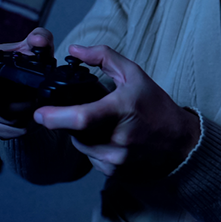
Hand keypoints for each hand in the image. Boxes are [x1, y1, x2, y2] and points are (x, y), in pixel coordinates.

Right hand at [0, 28, 54, 139]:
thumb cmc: (21, 60)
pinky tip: (32, 117)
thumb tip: (39, 40)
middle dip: (15, 102)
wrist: (26, 83)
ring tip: (37, 104)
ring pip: (0, 119)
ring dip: (22, 114)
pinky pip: (6, 131)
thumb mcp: (31, 47)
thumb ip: (38, 38)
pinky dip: (23, 126)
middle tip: (35, 97)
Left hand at [34, 44, 200, 179]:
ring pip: (80, 145)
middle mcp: (117, 138)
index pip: (80, 118)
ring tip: (106, 125)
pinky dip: (95, 148)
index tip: (40, 112)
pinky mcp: (113, 171)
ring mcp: (115, 158)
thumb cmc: (157, 107)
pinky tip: (113, 140)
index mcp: (121, 109)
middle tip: (88, 112)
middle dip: (72, 121)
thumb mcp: (135, 75)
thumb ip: (103, 57)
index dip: (55, 117)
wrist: (180, 143)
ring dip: (83, 135)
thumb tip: (74, 50)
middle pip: (74, 131)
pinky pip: (90, 158)